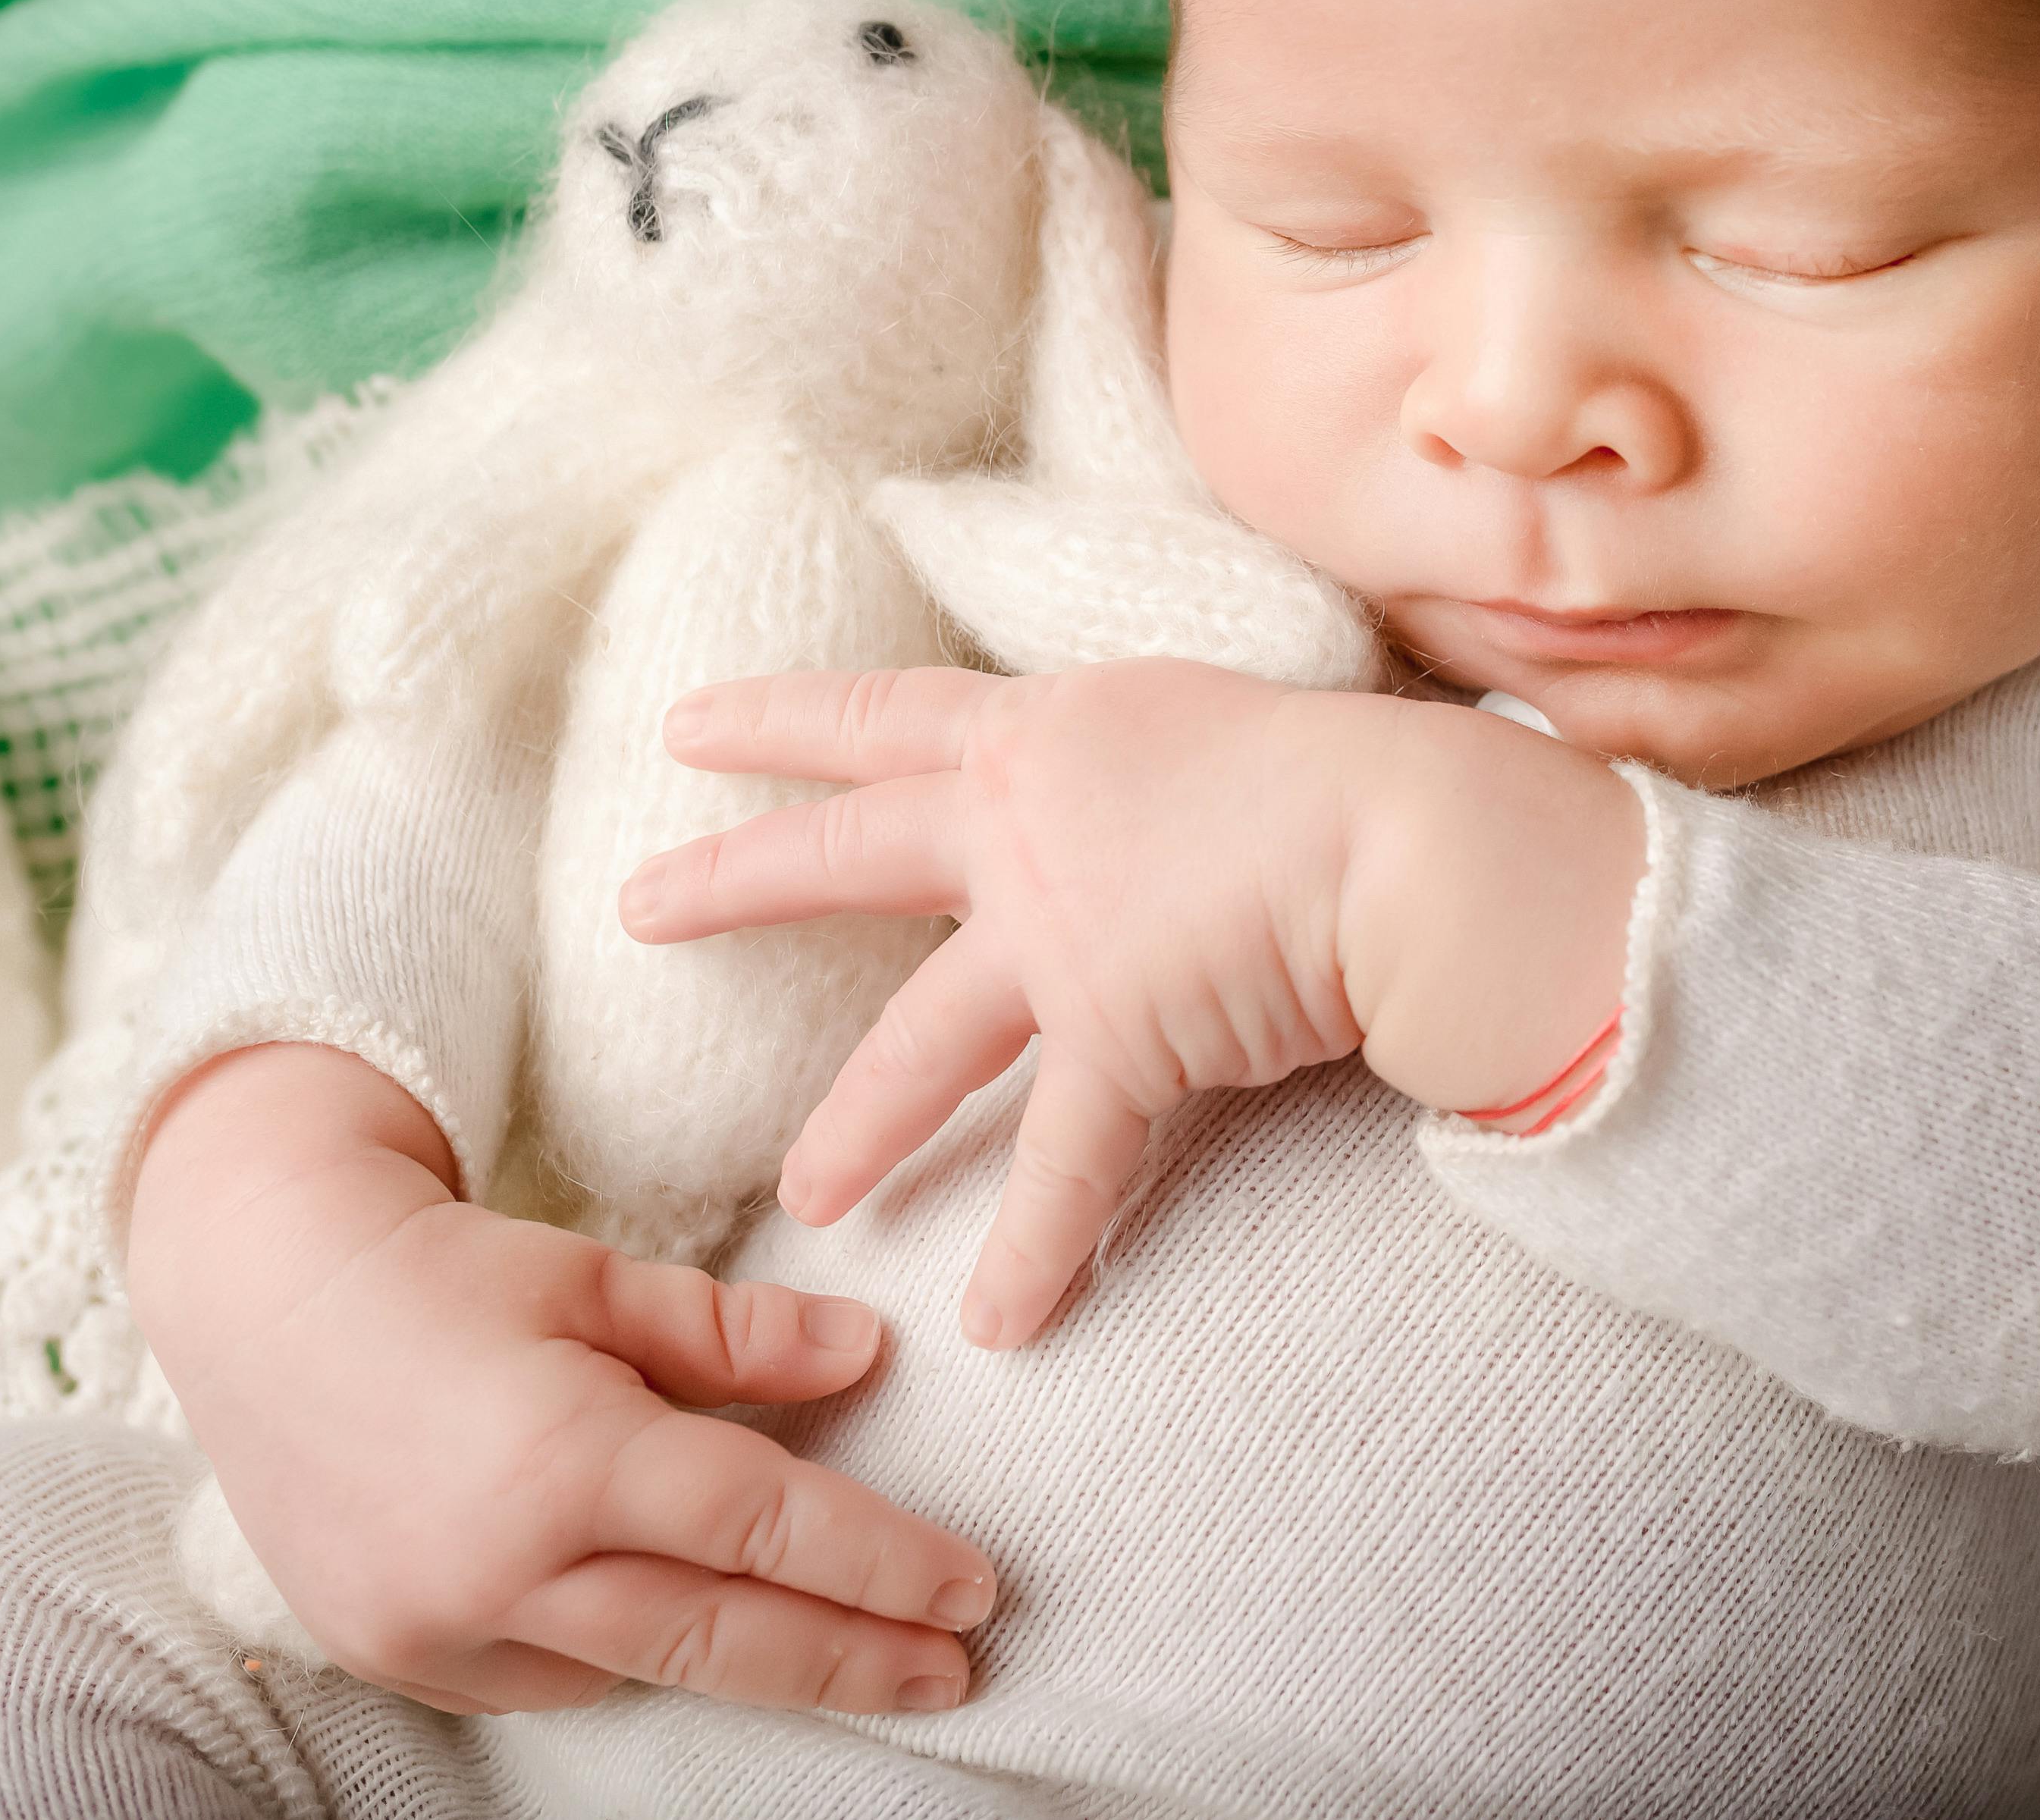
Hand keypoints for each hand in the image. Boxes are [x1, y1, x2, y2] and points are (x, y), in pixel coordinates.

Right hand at [128, 1043, 994, 1715]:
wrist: (258, 1300)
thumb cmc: (440, 1270)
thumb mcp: (598, 1280)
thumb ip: (738, 1336)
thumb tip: (867, 1358)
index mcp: (564, 1458)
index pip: (763, 1527)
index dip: (880, 1563)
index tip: (972, 1590)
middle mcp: (502, 1565)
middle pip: (720, 1633)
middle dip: (851, 1658)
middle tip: (956, 1669)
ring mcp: (441, 1627)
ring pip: (640, 1668)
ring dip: (757, 1664)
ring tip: (862, 1658)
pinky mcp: (398, 1654)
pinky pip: (550, 1675)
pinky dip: (631, 1649)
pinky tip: (695, 1625)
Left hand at [628, 664, 1646, 1348]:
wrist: (1406, 837)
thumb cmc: (1345, 774)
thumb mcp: (1214, 733)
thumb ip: (1146, 774)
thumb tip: (1145, 804)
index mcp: (1051, 731)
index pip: (886, 714)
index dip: (784, 718)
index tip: (687, 724)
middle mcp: (1027, 821)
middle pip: (849, 851)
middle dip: (733, 880)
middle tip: (634, 908)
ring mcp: (1057, 934)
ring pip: (922, 1044)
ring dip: (858, 1128)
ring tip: (804, 1196)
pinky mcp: (1116, 1037)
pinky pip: (1065, 1169)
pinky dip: (1036, 1249)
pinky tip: (1002, 1324)